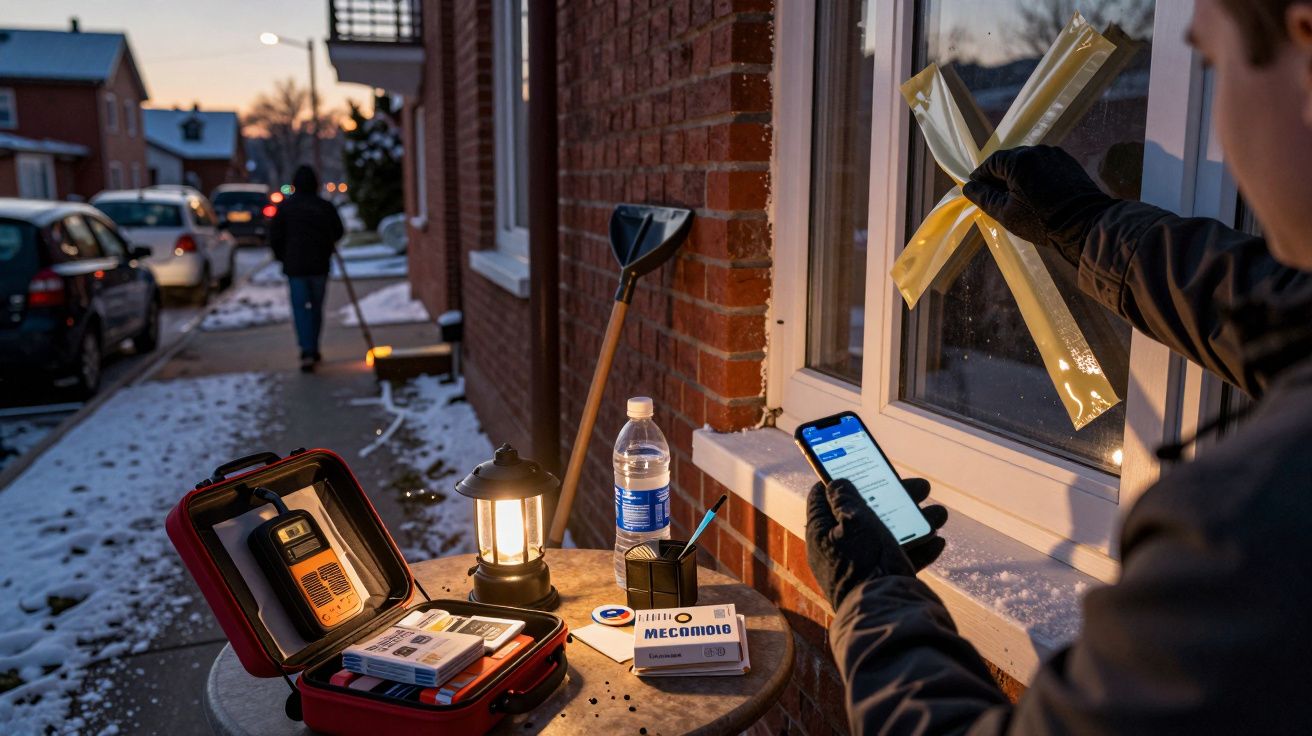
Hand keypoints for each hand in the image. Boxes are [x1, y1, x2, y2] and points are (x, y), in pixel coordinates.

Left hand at [806, 478, 947, 609]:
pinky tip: (937, 541)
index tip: (862, 466)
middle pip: (864, 515)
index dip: (842, 479)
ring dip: (914, 522)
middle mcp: (837, 551)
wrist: (886, 617)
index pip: (822, 497)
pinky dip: (918, 550)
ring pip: (887, 536)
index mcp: (821, 534)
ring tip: (939, 513)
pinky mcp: (880, 584)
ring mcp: (859, 568)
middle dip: (894, 499)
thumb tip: (835, 483)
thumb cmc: (867, 564)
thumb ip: (845, 498)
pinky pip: (898, 561)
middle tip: (921, 487)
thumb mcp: (854, 521)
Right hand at [962, 145, 1114, 266]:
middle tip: (996, 196)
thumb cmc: (1040, 221)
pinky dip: (1035, 176)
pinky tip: (1035, 193)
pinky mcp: (1068, 162)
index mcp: (1018, 160)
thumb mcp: (1005, 213)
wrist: (1084, 224)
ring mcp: (1054, 155)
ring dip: (1018, 176)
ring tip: (1017, 196)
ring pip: (1027, 162)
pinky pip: (1043, 165)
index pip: (990, 162)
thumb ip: (984, 197)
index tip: (977, 190)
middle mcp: (1036, 150)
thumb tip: (968, 187)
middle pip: (1009, 160)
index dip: (981, 176)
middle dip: (1000, 176)